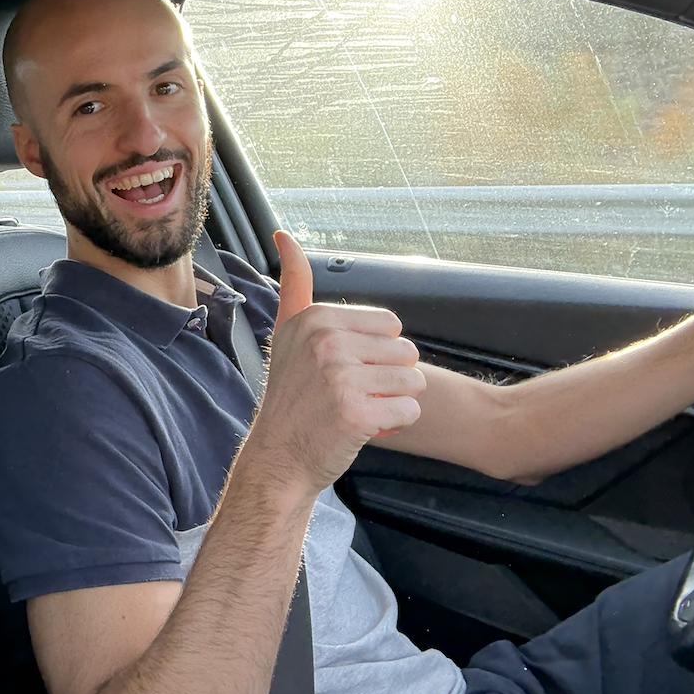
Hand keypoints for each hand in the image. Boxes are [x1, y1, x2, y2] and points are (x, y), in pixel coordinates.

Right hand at [248, 232, 425, 494]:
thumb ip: (293, 284)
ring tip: (361, 408)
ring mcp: (340, 378)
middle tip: (352, 393)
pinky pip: (410, 411)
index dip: (377, 352)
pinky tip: (366, 428)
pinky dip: (396, 424)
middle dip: (389, 376)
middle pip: (405, 351)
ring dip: (396, 400)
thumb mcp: (287, 333)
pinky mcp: (357, 413)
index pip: (390, 324)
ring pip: (413, 381)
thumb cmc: (291, 397)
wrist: (279, 456)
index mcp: (316, 318)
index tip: (342, 369)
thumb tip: (284, 237)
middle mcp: (326, 343)